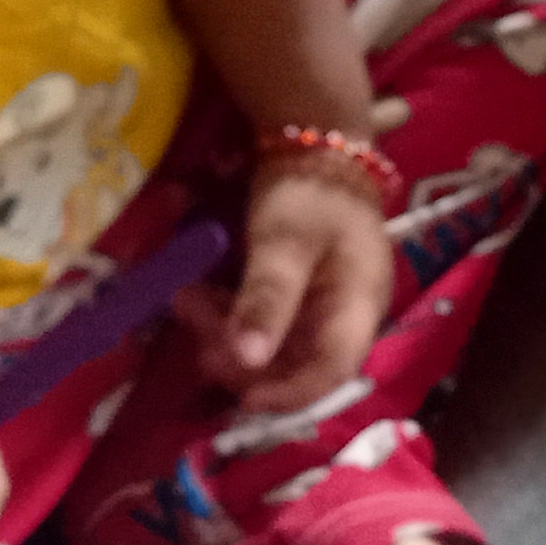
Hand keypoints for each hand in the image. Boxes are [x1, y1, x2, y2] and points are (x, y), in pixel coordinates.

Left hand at [193, 158, 393, 411]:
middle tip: (195, 330)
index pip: (332, 372)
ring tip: (186, 301)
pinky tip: (199, 296)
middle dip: (243, 358)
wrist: (317, 146)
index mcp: (359, 306)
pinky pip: (267, 325)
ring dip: (228, 335)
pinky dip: (231, 318)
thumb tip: (247, 362)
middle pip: (298, 364)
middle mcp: (347, 317)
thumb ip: (267, 298)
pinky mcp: (300, 299)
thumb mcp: (284, 240)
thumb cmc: (309, 192)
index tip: (240, 398)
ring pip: (276, 347)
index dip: (288, 394)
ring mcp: (323, 309)